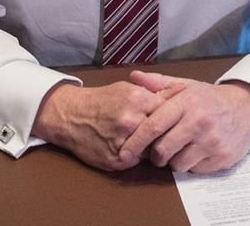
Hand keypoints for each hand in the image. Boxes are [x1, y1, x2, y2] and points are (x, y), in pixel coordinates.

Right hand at [31, 81, 167, 170]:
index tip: (172, 119)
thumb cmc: (101, 100)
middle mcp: (132, 120)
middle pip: (163, 133)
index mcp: (138, 98)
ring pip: (152, 149)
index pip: (170, 111)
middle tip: (163, 133)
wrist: (70, 115)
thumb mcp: (127, 88)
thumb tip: (179, 95)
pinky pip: (138, 161)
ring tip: (144, 140)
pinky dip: (137, 156)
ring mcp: (123, 142)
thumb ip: (152, 93)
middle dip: (164, 134)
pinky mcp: (117, 160)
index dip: (172, 116)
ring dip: (151, 147)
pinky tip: (130, 147)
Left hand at [122, 72, 249, 173]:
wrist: (247, 108)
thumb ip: (158, 84)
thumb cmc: (209, 98)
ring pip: (178, 164)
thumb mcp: (185, 86)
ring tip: (180, 148)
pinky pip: (195, 170)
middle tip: (157, 151)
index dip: (135, 142)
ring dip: (173, 161)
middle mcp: (199, 123)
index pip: (154, 126)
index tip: (123, 152)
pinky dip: (191, 164)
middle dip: (154, 155)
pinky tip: (196, 152)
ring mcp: (212, 142)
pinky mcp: (222, 158)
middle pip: (162, 150)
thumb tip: (133, 76)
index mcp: (187, 103)